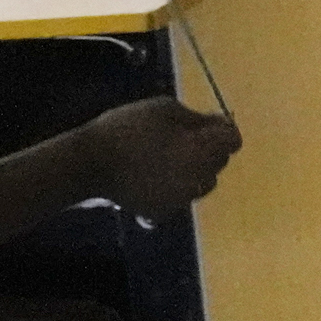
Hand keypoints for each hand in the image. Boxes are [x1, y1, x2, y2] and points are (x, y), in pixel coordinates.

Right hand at [83, 98, 239, 216]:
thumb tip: (217, 122)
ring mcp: (182, 199)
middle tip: (180, 139)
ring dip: (194, 170)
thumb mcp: (164, 108)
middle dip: (208, 150)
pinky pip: (180, 198)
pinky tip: (154, 176)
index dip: (222, 131)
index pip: (233, 141)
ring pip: (203, 182)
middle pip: (219, 162)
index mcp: (204, 150)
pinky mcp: (163, 212)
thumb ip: (196, 117)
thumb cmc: (127, 129)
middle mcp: (200, 178)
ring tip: (166, 159)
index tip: (204, 125)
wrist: (87, 164)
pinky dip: (174, 188)